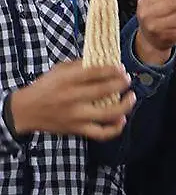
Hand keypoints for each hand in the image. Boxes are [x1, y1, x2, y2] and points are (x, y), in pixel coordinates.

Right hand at [7, 61, 133, 140]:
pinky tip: (122, 120)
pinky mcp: (77, 129)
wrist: (25, 111)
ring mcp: (76, 116)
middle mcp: (73, 98)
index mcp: (67, 80)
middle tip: (127, 80)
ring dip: (125, 105)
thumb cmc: (45, 88)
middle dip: (122, 84)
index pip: (96, 72)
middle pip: (105, 90)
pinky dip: (115, 129)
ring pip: (108, 114)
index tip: (122, 69)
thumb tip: (104, 61)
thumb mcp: (58, 70)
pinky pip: (101, 133)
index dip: (114, 70)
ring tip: (131, 97)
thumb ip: (80, 65)